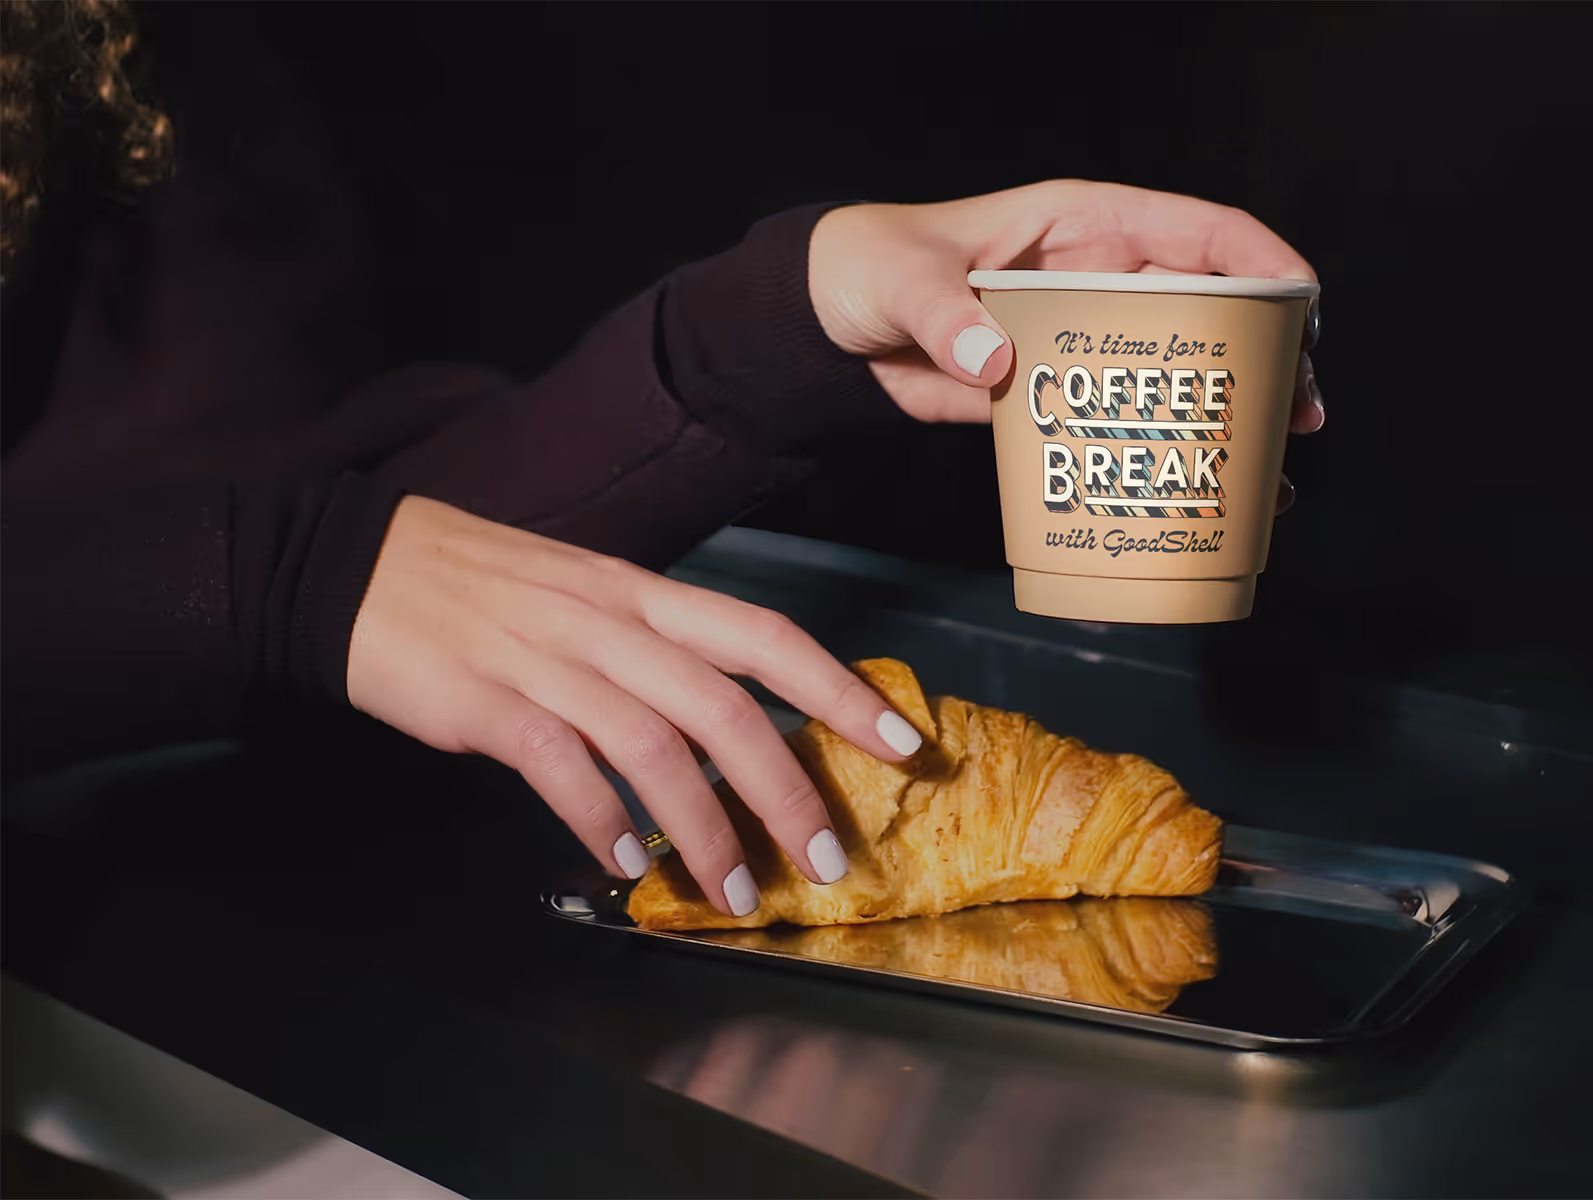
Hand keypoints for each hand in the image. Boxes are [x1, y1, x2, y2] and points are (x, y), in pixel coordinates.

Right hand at [346, 496, 923, 917]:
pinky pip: (561, 765)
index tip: (899, 740)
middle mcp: (608, 622)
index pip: (763, 636)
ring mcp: (547, 660)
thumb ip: (651, 645)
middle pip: (725, 705)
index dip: (838, 688)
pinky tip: (624, 862)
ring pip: (655, 745)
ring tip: (734, 891)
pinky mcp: (486, 702)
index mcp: (640, 592)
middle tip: (826, 857)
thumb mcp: (580, 593)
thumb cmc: (473, 583)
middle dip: (787, 787)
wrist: (350, 566)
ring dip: (706, 829)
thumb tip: (720, 717)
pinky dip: (601, 817)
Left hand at [809, 180, 1323, 510]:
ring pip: (1180, 375)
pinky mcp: (1056, 396)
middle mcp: (1100, 279)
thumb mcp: (901, 276)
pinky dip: (1160, 459)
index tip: (1304, 304)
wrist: (826, 327)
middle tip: (1300, 413)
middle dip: (1268, 356)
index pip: (1196, 230)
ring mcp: (1084, 342)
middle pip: (1213, 310)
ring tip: (1270, 477)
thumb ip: (942, 311)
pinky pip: (1124, 424)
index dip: (1260, 260)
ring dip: (1229, 420)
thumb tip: (990, 357)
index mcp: (1082, 225)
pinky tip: (1191, 498)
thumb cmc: (866, 267)